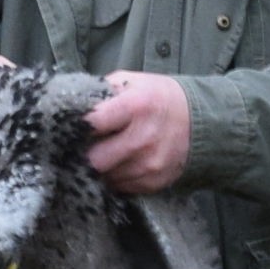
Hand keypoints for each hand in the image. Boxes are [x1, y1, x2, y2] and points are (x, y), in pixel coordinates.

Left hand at [83, 71, 192, 192]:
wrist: (203, 122)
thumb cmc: (160, 98)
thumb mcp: (133, 81)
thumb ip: (101, 91)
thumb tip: (71, 105)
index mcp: (135, 106)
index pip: (91, 123)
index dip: (73, 127)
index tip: (66, 128)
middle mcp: (142, 139)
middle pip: (93, 159)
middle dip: (80, 155)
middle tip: (75, 148)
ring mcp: (149, 164)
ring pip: (104, 176)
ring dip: (97, 168)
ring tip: (98, 154)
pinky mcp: (153, 182)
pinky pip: (120, 187)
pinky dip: (114, 177)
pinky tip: (118, 163)